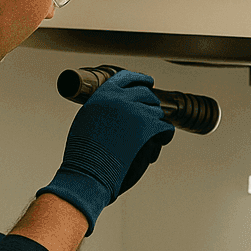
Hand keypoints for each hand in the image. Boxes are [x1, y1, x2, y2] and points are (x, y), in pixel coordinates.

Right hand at [39, 70, 174, 233]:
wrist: (88, 173)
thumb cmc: (84, 154)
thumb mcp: (87, 119)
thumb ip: (103, 108)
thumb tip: (116, 105)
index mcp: (103, 94)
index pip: (127, 78)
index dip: (140, 80)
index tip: (148, 82)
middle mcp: (120, 99)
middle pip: (147, 95)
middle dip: (149, 106)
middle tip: (148, 119)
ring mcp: (135, 112)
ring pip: (157, 112)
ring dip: (155, 124)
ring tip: (147, 138)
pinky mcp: (148, 128)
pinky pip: (166, 126)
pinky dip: (165, 135)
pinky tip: (160, 140)